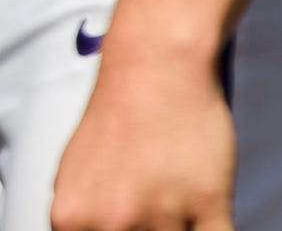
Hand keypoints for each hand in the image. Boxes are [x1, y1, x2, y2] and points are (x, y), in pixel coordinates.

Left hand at [49, 0, 248, 230]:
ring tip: (181, 211)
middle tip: (159, 214)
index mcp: (71, 219)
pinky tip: (210, 218)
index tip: (132, 228)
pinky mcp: (209, 204)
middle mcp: (110, 222)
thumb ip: (82, 221)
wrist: (154, 66)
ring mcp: (160, 214)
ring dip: (183, 230)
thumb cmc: (116, 116)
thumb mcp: (71, 175)